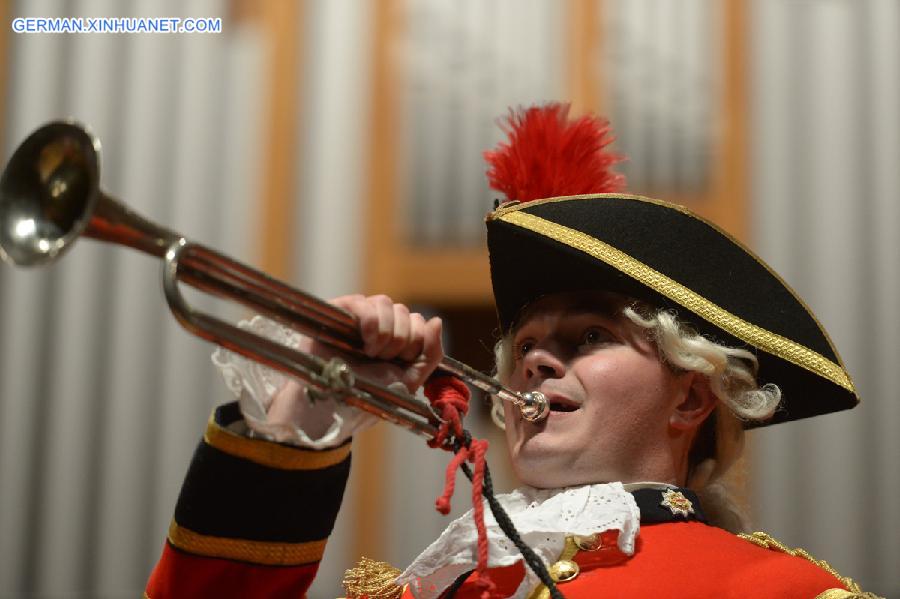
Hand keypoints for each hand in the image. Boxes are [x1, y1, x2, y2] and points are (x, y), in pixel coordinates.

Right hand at [267, 295, 443, 433]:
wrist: (335, 406)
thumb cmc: (368, 395)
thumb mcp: (410, 379)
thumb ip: (431, 353)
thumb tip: (436, 320)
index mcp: (395, 337)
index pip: (417, 320)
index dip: (416, 340)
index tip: (401, 361)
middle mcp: (377, 324)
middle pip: (403, 310)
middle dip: (399, 340)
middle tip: (382, 359)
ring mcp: (356, 316)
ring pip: (385, 302)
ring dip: (385, 333)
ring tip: (370, 354)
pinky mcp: (336, 313)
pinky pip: (361, 302)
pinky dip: (370, 323)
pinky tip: (363, 344)